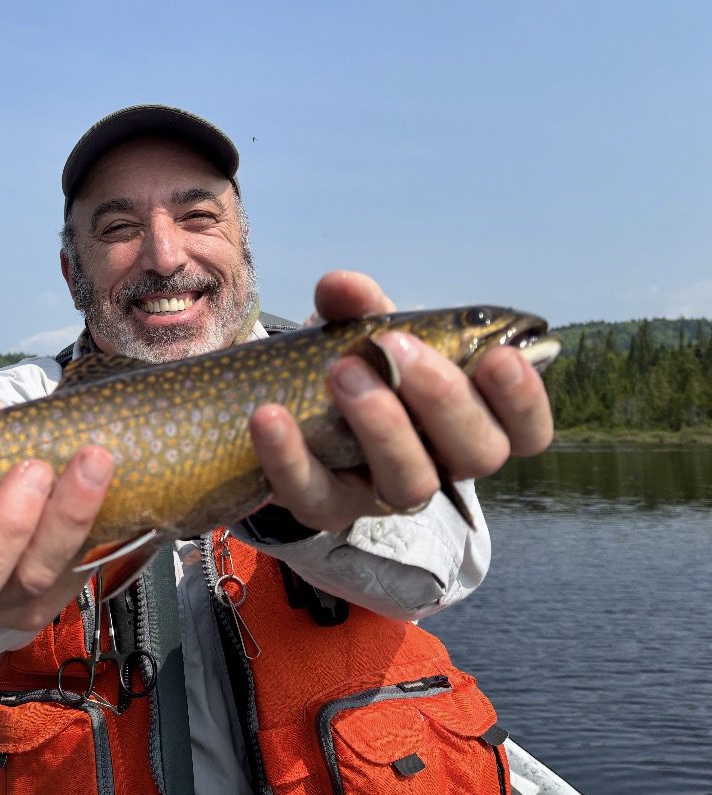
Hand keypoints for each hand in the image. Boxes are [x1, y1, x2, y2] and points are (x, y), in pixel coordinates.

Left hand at [249, 270, 554, 531]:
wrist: (284, 409)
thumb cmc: (348, 363)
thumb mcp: (357, 330)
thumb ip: (358, 306)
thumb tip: (343, 286)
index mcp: (469, 420)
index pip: (526, 430)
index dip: (525, 400)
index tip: (499, 356)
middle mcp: (439, 464)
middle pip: (478, 454)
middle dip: (445, 397)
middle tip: (398, 346)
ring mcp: (382, 493)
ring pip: (411, 484)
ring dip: (382, 425)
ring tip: (342, 371)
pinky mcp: (326, 509)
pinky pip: (314, 496)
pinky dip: (290, 456)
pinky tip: (269, 415)